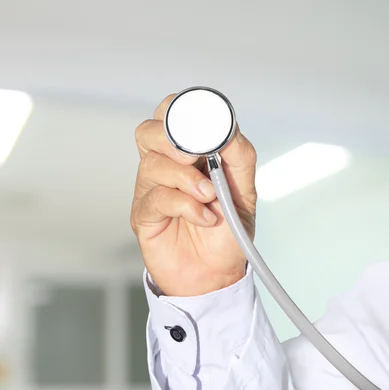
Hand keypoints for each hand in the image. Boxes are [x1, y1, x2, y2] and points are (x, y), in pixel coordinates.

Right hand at [130, 93, 257, 296]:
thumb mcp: (245, 192)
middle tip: (197, 156)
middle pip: (149, 130)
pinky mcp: (144, 216)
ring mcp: (152, 191)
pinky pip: (156, 197)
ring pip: (152, 162)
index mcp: (189, 154)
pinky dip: (185, 205)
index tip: (207, 129)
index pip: (172, 114)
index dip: (184, 112)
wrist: (217, 276)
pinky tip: (203, 217)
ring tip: (208, 197)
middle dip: (174, 138)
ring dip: (186, 178)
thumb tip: (227, 130)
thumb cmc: (227, 236)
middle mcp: (167, 168)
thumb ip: (239, 157)